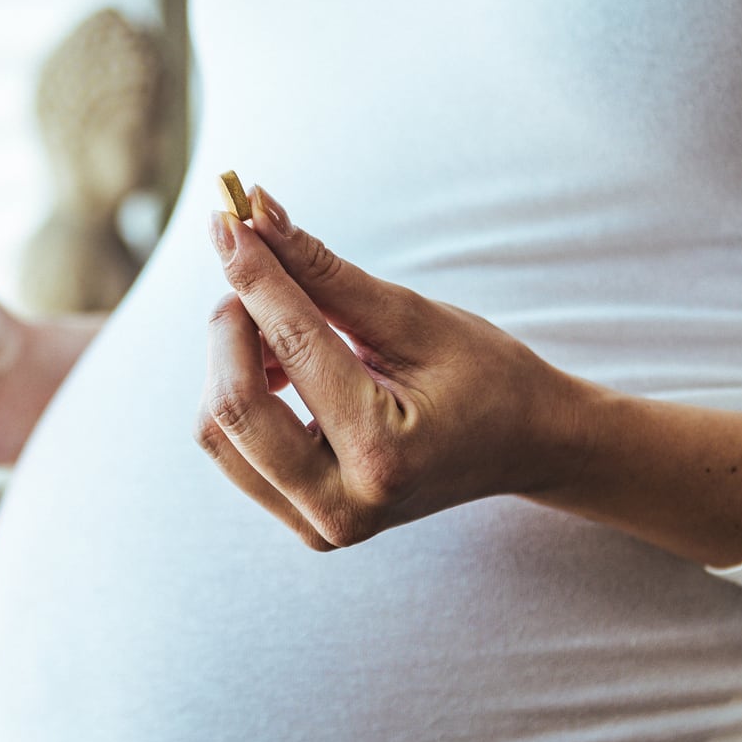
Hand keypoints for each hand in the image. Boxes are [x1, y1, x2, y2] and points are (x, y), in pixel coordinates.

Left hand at [196, 188, 591, 549]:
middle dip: (231, 325)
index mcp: (383, 456)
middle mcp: (343, 509)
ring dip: (230, 363)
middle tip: (258, 273)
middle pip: (231, 407)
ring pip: (217, 432)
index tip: (227, 220)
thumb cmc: (483, 375)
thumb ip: (324, 271)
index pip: (292, 349)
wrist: (524, 445)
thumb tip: (255, 214)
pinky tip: (284, 368)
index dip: (254, 275)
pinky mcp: (302, 524)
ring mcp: (319, 528)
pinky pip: (234, 451)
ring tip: (282, 328)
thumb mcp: (412, 317)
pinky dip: (241, 395)